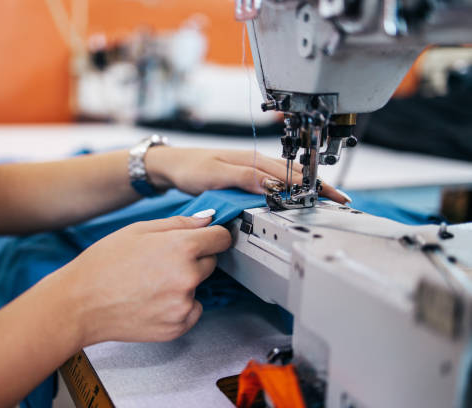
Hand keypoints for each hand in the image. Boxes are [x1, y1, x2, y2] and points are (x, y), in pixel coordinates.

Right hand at [58, 213, 230, 344]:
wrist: (80, 303)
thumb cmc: (103, 264)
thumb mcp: (138, 230)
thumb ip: (179, 223)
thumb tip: (207, 219)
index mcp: (181, 247)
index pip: (221, 238)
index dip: (213, 235)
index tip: (207, 239)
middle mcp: (188, 276)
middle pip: (211, 262)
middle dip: (193, 259)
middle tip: (162, 262)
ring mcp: (183, 304)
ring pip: (198, 287)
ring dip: (184, 283)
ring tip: (150, 283)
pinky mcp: (177, 327)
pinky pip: (191, 310)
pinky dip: (178, 306)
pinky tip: (152, 300)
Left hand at [145, 147, 348, 203]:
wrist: (172, 165)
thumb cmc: (191, 168)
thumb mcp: (216, 175)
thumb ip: (244, 178)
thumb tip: (273, 184)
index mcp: (252, 160)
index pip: (289, 174)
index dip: (312, 186)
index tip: (331, 197)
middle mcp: (255, 161)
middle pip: (294, 174)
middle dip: (318, 186)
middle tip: (339, 201)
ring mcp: (252, 167)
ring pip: (287, 176)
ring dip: (307, 186)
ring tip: (326, 197)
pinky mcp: (246, 174)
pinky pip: (275, 179)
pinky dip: (291, 186)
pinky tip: (296, 192)